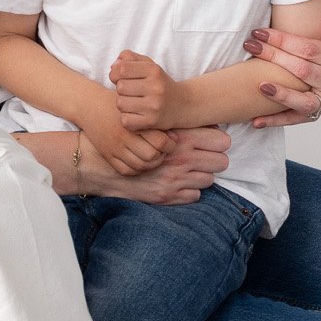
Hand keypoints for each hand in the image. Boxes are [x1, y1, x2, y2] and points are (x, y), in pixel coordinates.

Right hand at [72, 125, 229, 203]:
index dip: (221, 141)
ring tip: (193, 169)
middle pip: (221, 161)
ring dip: (203, 174)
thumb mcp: (152, 124)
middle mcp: (181, 159)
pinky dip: (190, 190)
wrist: (99, 162)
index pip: (220, 140)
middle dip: (216, 159)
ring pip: (209, 179)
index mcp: (180, 137)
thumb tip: (208, 126)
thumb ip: (179, 125)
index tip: (217, 142)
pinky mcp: (166, 196)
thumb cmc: (125, 137)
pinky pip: (194, 196)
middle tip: (208, 156)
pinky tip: (180, 182)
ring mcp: (175, 179)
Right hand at [79, 85, 170, 174]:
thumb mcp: (136, 105)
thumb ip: (153, 120)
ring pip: (140, 165)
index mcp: (133, 123)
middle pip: (151, 156)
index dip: (170, 144)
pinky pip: (126, 170)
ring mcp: (114, 148)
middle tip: (164, 150)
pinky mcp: (107, 155)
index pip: (160, 142)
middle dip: (162, 155)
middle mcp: (123, 137)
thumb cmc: (118, 103)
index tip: (171, 140)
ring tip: (154, 156)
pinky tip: (140, 161)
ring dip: (150, 164)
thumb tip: (173, 137)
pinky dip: (136, 169)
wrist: (90, 105)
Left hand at [109, 50, 173, 131]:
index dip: (115, 73)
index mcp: (154, 71)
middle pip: (120, 87)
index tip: (120, 78)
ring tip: (133, 103)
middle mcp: (156, 87)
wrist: (183, 105)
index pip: (122, 69)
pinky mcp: (152, 122)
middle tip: (130, 92)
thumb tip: (114, 65)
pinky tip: (135, 115)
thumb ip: (130, 59)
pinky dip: (127, 118)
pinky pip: (126, 120)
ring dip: (123, 104)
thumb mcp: (149, 66)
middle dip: (121, 90)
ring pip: (121, 104)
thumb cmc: (159, 84)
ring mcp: (155, 106)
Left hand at [244, 14, 320, 128]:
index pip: (311, 49)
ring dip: (282, 94)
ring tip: (261, 86)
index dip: (284, 40)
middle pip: (303, 70)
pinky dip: (275, 120)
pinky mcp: (315, 115)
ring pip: (303, 99)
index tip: (260, 33)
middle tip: (251, 47)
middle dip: (274, 57)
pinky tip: (257, 120)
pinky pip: (294, 119)